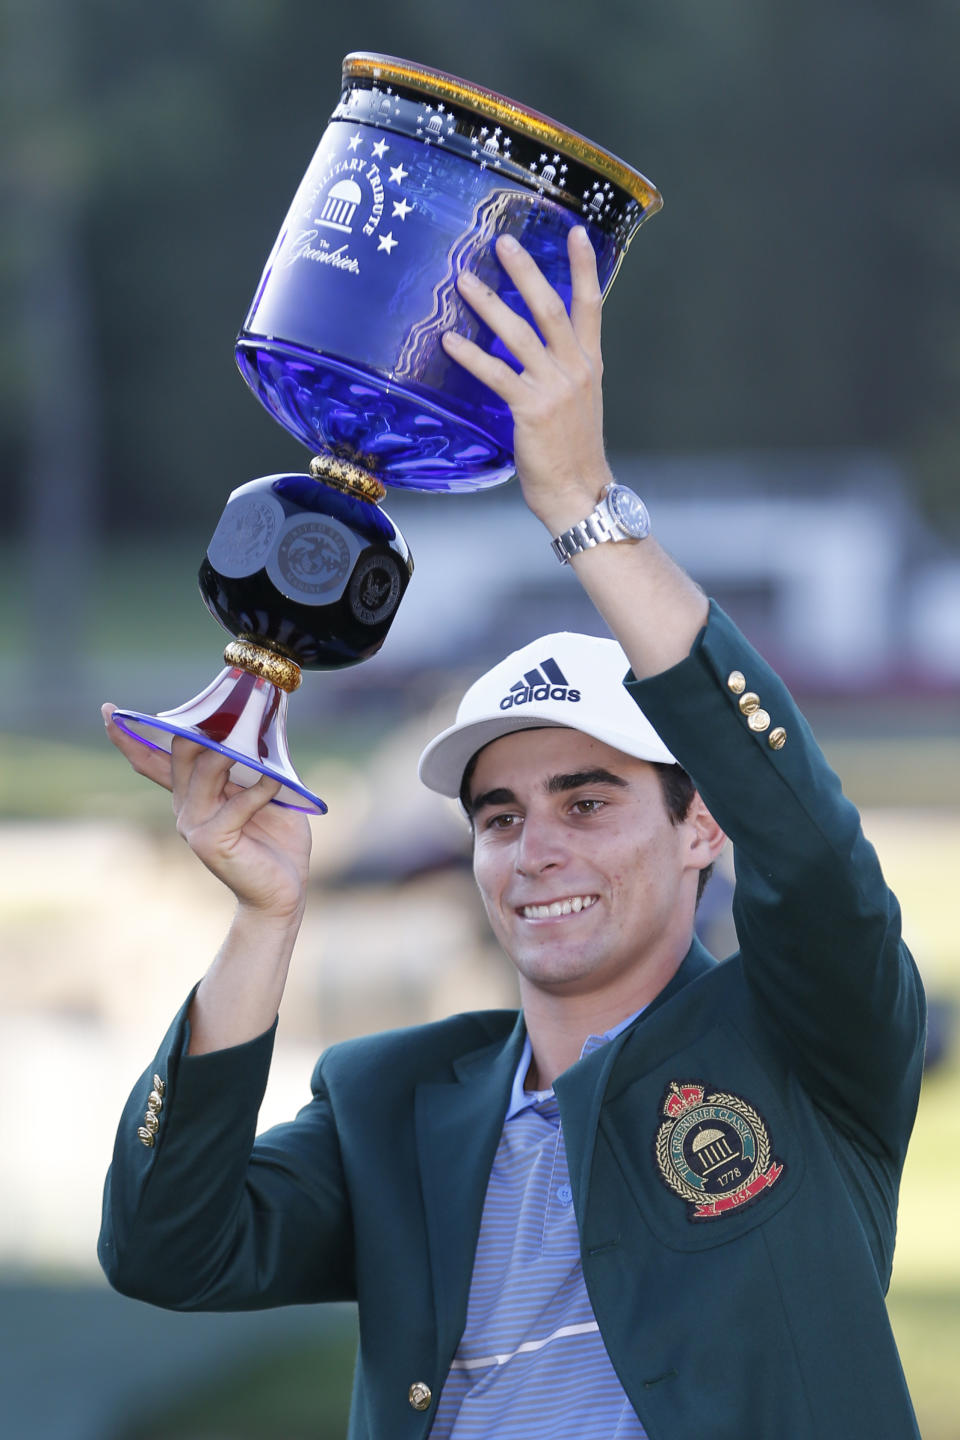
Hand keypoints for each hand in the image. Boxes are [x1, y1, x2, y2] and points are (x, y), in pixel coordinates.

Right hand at [102, 704, 310, 919]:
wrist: (284, 890)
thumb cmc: (278, 839)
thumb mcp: (264, 792)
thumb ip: (251, 767)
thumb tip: (254, 729)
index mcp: (193, 794)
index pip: (154, 762)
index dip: (130, 737)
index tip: (109, 711)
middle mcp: (186, 808)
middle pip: (181, 755)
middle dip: (202, 729)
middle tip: (231, 711)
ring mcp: (194, 825)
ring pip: (205, 772)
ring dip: (232, 752)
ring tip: (255, 741)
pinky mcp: (211, 841)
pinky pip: (236, 804)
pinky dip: (260, 789)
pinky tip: (274, 782)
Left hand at [441, 226, 612, 533]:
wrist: (581, 494)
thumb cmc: (573, 456)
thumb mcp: (576, 406)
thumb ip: (559, 375)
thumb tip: (530, 356)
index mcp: (588, 365)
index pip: (591, 306)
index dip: (584, 267)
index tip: (576, 231)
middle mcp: (575, 370)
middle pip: (551, 307)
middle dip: (526, 272)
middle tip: (502, 243)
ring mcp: (554, 388)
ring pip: (520, 334)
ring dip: (489, 304)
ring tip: (464, 281)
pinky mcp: (531, 409)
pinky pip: (497, 374)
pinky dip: (471, 355)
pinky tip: (449, 341)